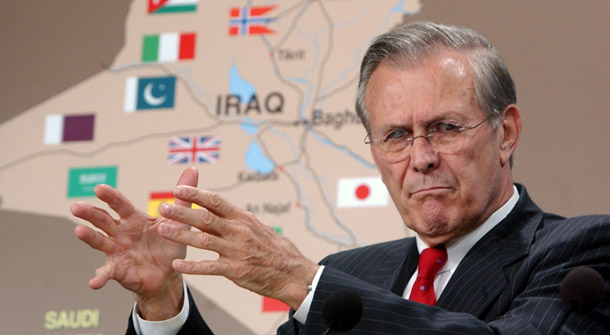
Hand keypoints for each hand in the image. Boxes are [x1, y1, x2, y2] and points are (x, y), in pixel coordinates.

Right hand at [71, 167, 197, 319]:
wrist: (169, 274)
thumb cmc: (169, 244)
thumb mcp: (178, 221)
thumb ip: (182, 198)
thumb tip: (192, 169)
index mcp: (134, 219)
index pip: (120, 205)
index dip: (110, 197)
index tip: (99, 188)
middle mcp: (121, 233)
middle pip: (103, 220)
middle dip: (90, 213)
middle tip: (76, 206)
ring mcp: (117, 251)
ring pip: (100, 241)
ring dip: (89, 237)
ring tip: (79, 231)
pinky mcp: (118, 270)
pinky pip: (107, 273)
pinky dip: (99, 277)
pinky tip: (94, 283)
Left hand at [157, 185, 319, 309]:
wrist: (292, 273)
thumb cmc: (277, 250)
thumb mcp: (259, 228)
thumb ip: (239, 220)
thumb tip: (224, 210)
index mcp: (243, 219)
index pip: (216, 202)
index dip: (196, 195)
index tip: (178, 189)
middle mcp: (238, 231)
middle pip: (205, 218)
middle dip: (182, 212)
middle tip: (163, 207)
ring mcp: (236, 251)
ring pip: (203, 240)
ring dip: (181, 234)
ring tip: (162, 230)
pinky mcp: (235, 270)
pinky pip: (209, 267)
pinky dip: (192, 266)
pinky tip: (177, 265)